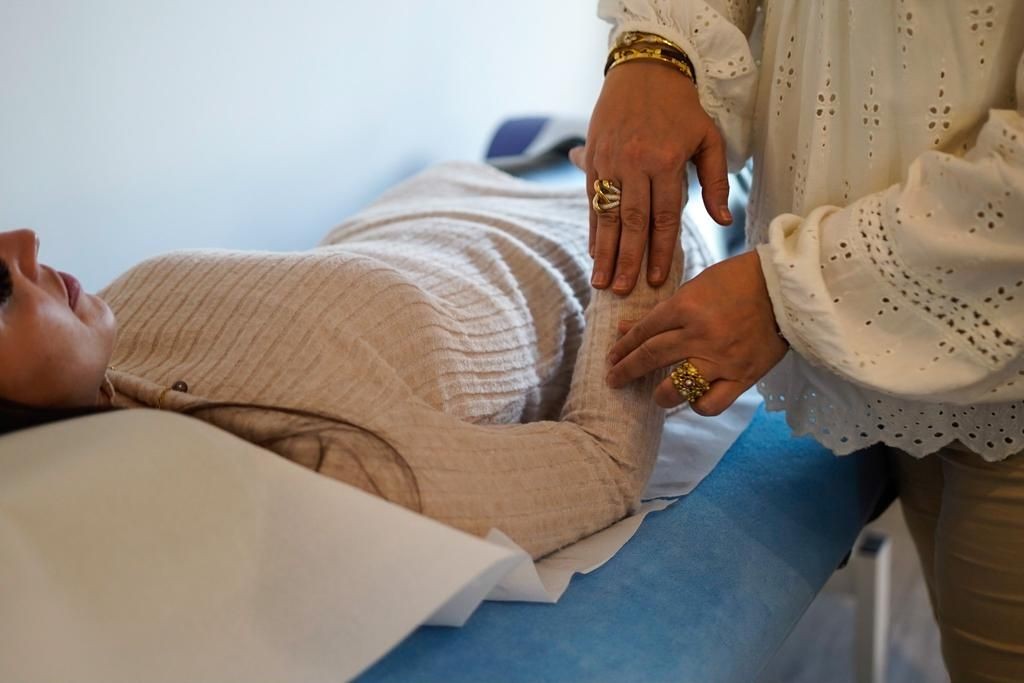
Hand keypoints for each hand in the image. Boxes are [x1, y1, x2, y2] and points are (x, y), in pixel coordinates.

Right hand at [577, 60, 731, 295]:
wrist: (645, 70)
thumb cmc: (682, 108)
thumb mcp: (708, 139)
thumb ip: (715, 183)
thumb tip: (722, 222)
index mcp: (666, 162)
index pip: (663, 217)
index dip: (661, 251)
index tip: (657, 279)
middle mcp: (635, 164)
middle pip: (631, 222)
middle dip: (626, 260)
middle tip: (621, 291)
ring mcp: (610, 161)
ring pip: (606, 215)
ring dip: (603, 251)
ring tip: (600, 281)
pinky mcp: (593, 157)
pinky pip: (592, 199)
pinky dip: (592, 227)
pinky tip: (592, 250)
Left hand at [604, 250, 786, 414]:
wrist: (787, 288)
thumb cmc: (738, 281)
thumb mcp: (695, 287)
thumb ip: (663, 311)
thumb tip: (625, 328)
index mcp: (686, 306)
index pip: (643, 332)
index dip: (623, 347)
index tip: (612, 356)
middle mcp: (700, 335)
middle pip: (650, 358)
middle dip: (625, 371)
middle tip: (613, 379)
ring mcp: (721, 358)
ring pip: (675, 388)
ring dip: (659, 395)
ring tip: (656, 395)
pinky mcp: (743, 376)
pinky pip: (711, 403)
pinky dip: (698, 405)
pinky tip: (693, 398)